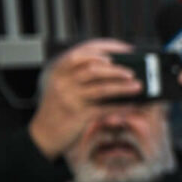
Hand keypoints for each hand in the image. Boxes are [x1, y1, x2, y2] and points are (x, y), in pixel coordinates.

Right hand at [27, 39, 140, 159]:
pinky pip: (104, 109)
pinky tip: (131, 105)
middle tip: (133, 72)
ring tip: (138, 86)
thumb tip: (116, 67)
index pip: (83, 51)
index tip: (126, 49)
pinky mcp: (78, 115)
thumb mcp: (62, 86)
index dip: (107, 47)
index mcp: (59, 70)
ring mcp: (70, 99)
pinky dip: (120, 106)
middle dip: (116, 69)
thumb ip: (80, 74)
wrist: (43, 133)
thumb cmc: (58, 107)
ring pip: (101, 88)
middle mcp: (62, 82)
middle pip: (93, 68)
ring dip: (123, 87)